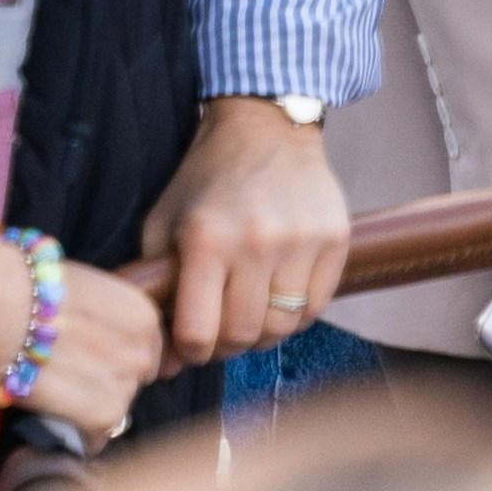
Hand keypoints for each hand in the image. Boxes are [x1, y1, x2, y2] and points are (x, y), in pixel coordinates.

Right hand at [18, 248, 166, 447]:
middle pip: (133, 378)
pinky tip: (59, 409)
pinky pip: (100, 432)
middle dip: (108, 379)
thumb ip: (108, 319)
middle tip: (74, 373)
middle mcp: (142, 352)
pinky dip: (81, 429)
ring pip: (117, 405)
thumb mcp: (89, 290)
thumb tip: (102, 337)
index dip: (119, 353)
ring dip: (93, 403)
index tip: (97, 355)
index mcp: (143, 315)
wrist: (5, 311)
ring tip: (60, 388)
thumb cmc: (38, 290)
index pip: (146, 348)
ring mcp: (126, 385)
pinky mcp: (104, 414)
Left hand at [141, 99, 348, 372]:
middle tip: (222, 323)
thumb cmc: (206, 179)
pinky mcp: (334, 237)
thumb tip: (164, 365)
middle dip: (227, 342)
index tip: (192, 337)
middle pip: (243, 337)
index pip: (198, 335)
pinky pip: (315, 308)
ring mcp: (300, 240)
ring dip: (263, 330)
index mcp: (205, 239)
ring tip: (252, 304)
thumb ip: (157, 291)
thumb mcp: (164, 222)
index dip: (190, 349)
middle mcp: (255, 241)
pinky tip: (280, 288)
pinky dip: (295, 311)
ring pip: (282, 329)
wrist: (266, 125)